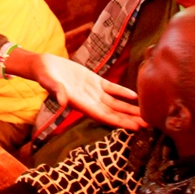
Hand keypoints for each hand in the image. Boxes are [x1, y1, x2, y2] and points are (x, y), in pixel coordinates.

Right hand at [8, 50, 145, 129]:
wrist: (44, 65)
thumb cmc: (45, 76)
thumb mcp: (49, 83)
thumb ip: (56, 91)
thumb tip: (61, 102)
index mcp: (81, 104)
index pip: (104, 116)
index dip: (120, 122)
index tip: (135, 128)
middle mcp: (90, 100)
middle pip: (114, 112)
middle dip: (131, 119)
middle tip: (150, 124)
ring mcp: (93, 91)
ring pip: (116, 102)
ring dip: (130, 108)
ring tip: (146, 114)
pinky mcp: (94, 80)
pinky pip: (111, 88)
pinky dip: (123, 92)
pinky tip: (135, 96)